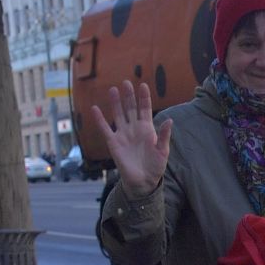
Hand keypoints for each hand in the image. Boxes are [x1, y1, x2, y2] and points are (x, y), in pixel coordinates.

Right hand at [88, 81, 172, 198]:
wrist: (143, 182)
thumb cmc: (155, 166)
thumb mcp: (163, 151)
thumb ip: (164, 136)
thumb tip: (169, 120)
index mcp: (147, 129)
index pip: (145, 109)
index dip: (144, 98)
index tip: (143, 85)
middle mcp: (134, 128)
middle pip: (130, 108)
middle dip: (129, 96)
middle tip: (126, 82)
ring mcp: (123, 134)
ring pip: (118, 114)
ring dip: (115, 103)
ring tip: (113, 89)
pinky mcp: (113, 143)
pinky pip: (105, 129)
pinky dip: (99, 119)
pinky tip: (94, 108)